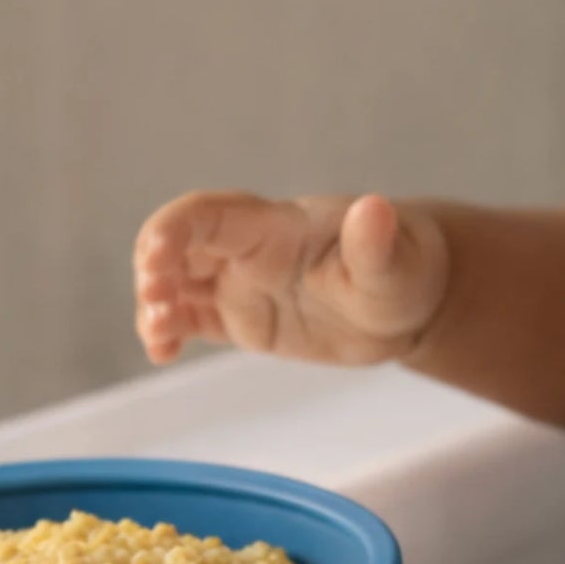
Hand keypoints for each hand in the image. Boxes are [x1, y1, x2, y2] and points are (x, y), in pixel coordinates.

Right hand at [133, 190, 449, 368]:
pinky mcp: (242, 318)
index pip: (210, 214)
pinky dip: (167, 332)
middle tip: (156, 304)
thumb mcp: (396, 263)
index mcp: (275, 227)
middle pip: (180, 244)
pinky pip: (191, 320)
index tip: (155, 257)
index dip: (175, 230)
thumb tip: (373, 211)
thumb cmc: (404, 269)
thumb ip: (376, 242)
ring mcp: (240, 284)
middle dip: (154, 268)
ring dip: (154, 304)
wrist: (410, 303)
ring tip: (159, 338)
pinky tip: (161, 353)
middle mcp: (247, 249)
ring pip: (177, 283)